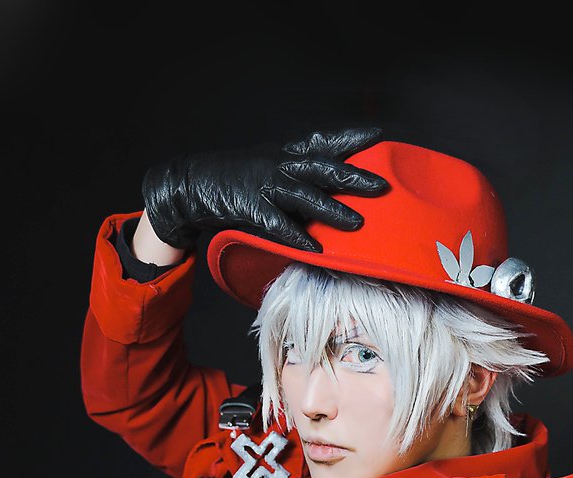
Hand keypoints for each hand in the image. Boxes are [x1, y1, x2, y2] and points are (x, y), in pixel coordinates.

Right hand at [140, 125, 388, 250]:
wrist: (191, 184)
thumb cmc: (234, 181)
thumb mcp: (267, 168)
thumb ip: (295, 177)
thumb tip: (326, 187)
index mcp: (284, 155)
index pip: (322, 142)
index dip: (350, 138)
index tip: (377, 134)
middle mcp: (278, 165)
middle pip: (323, 168)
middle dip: (353, 177)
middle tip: (381, 186)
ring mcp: (265, 186)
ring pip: (306, 196)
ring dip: (333, 210)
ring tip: (357, 223)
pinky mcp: (251, 208)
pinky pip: (278, 225)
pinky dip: (296, 236)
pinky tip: (314, 248)